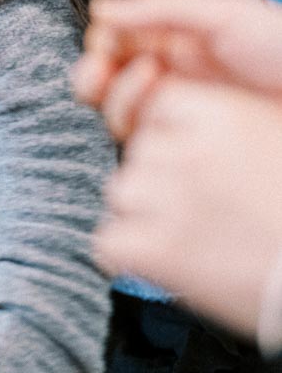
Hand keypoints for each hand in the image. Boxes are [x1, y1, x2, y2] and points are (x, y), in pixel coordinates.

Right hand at [73, 0, 281, 141]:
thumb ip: (160, 9)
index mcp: (179, 44)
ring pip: (120, 116)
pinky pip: (145, 148)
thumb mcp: (225, 15)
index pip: (119, 45)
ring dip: (120, 97)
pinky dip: (140, 131)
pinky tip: (163, 115)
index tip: (105, 41)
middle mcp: (173, 82)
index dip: (102, 44)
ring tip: (152, 78)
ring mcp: (179, 120)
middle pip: (107, 84)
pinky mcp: (188, 153)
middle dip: (94, 77)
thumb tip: (99, 9)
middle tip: (99, 73)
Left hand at [95, 78, 281, 336]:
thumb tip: (205, 136)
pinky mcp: (154, 251)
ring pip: (120, 195)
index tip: (200, 165)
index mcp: (224, 115)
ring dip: (143, 217)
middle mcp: (187, 150)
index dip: (175, 139)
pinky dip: (129, 256)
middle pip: (138, 152)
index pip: (160, 108)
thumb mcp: (280, 135)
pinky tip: (169, 264)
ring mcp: (165, 199)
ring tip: (194, 239)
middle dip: (161, 179)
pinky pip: (109, 243)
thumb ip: (240, 127)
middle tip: (204, 210)